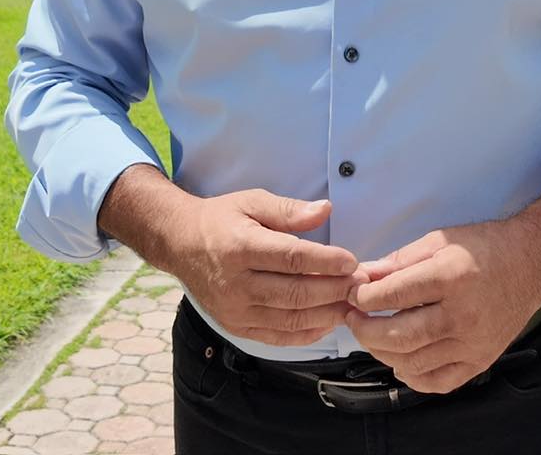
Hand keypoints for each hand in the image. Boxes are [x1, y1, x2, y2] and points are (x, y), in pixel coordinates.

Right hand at [162, 189, 366, 347]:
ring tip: (352, 304)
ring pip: (290, 319)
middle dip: (334, 290)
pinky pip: (277, 337)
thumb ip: (289, 209)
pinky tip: (328, 322)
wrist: (179, 244)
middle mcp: (235, 283)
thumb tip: (325, 210)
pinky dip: (307, 334)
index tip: (352, 261)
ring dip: (326, 314)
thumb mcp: (252, 202)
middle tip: (361, 285)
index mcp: (240, 247)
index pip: (292, 259)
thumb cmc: (222, 219)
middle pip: (295, 293)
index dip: (326, 262)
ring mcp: (234, 310)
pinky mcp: (235, 326)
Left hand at [344, 221, 540, 393]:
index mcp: (451, 277)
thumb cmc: (485, 247)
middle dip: (364, 329)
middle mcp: (463, 315)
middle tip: (353, 318)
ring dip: (382, 352)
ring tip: (373, 336)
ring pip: (413, 362)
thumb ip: (398, 262)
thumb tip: (362, 278)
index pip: (392, 296)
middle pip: (398, 336)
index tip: (352, 294)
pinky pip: (437, 382)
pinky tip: (401, 359)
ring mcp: (473, 343)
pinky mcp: (480, 360)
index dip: (362, 297)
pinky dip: (412, 376)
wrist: (531, 262)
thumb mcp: (439, 241)